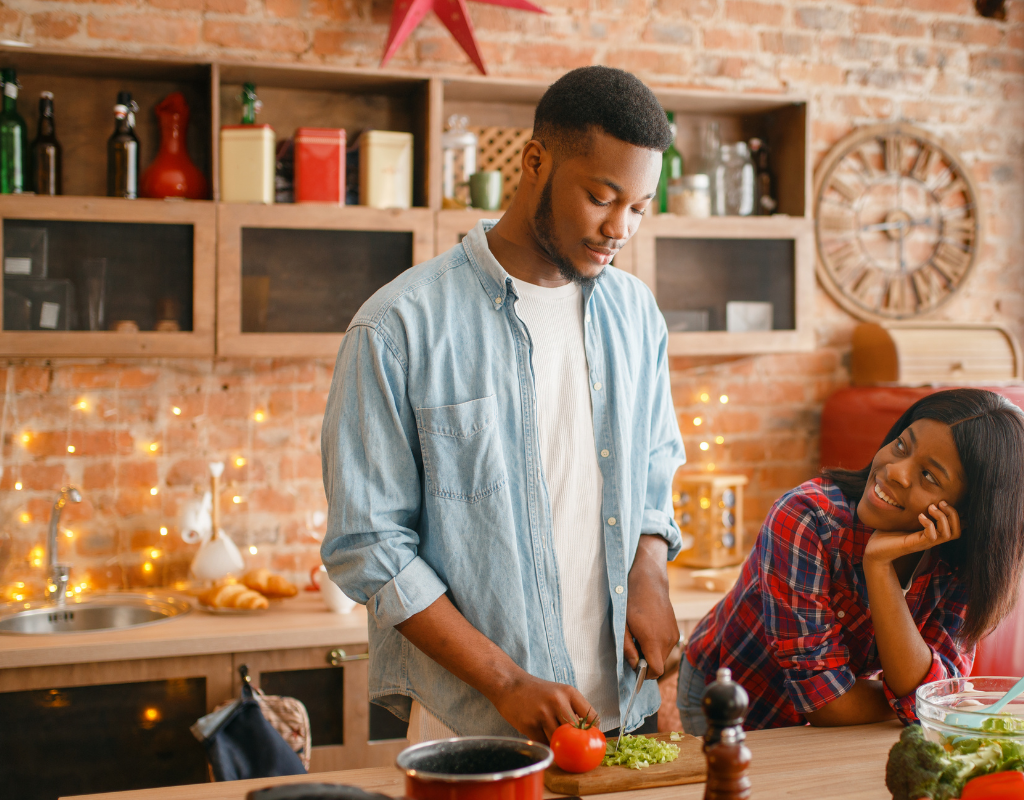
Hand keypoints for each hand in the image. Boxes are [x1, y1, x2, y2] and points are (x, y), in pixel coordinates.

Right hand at [489, 673, 595, 742]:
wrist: (509, 684)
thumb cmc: (537, 692)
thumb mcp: (559, 693)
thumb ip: (573, 709)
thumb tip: (587, 734)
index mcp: (569, 692)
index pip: (592, 718)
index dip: (591, 732)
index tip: (587, 738)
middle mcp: (558, 701)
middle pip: (576, 733)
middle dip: (574, 741)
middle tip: (571, 745)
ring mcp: (543, 713)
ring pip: (560, 741)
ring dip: (558, 744)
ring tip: (552, 737)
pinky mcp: (530, 725)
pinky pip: (544, 743)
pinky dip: (544, 743)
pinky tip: (539, 733)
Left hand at [624, 535, 679, 678]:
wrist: (649, 582)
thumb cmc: (632, 603)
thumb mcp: (623, 626)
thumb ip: (627, 648)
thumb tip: (634, 665)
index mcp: (654, 641)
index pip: (656, 671)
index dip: (645, 674)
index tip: (635, 667)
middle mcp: (668, 640)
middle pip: (659, 664)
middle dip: (647, 662)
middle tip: (634, 648)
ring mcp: (674, 635)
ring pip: (663, 656)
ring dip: (652, 653)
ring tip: (640, 637)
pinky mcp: (676, 630)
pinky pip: (667, 646)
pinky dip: (658, 645)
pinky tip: (648, 632)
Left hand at [863, 501, 960, 566]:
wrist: (874, 550)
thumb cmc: (888, 535)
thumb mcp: (904, 520)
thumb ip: (912, 511)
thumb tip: (916, 494)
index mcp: (931, 534)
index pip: (955, 528)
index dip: (955, 514)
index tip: (942, 501)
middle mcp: (930, 540)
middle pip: (956, 532)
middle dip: (953, 514)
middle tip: (940, 503)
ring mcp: (923, 543)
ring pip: (948, 535)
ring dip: (942, 518)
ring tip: (931, 507)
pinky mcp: (915, 544)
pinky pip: (932, 536)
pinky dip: (929, 524)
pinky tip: (920, 516)